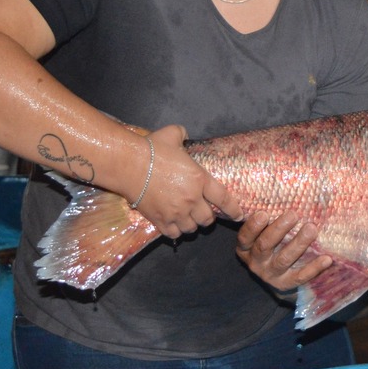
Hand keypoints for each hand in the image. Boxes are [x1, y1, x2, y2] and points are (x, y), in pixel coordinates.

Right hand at [130, 124, 243, 238]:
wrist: (129, 165)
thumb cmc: (152, 148)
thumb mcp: (173, 134)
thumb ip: (183, 135)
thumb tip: (184, 135)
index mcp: (200, 179)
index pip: (223, 199)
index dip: (233, 209)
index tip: (238, 215)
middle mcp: (191, 199)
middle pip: (208, 219)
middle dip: (208, 217)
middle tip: (204, 213)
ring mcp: (175, 212)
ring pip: (192, 229)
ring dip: (192, 225)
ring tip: (189, 219)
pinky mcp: (159, 220)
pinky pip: (174, 234)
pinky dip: (176, 231)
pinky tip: (174, 225)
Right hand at [235, 210, 332, 292]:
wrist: (278, 274)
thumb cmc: (272, 241)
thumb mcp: (263, 231)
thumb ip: (267, 215)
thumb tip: (280, 185)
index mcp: (246, 247)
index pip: (245, 236)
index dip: (253, 226)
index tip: (265, 213)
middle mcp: (255, 261)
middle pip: (264, 245)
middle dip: (279, 229)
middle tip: (293, 214)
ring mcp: (270, 274)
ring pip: (283, 259)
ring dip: (298, 243)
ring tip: (311, 229)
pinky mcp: (285, 284)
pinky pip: (300, 277)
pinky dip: (314, 268)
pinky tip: (326, 259)